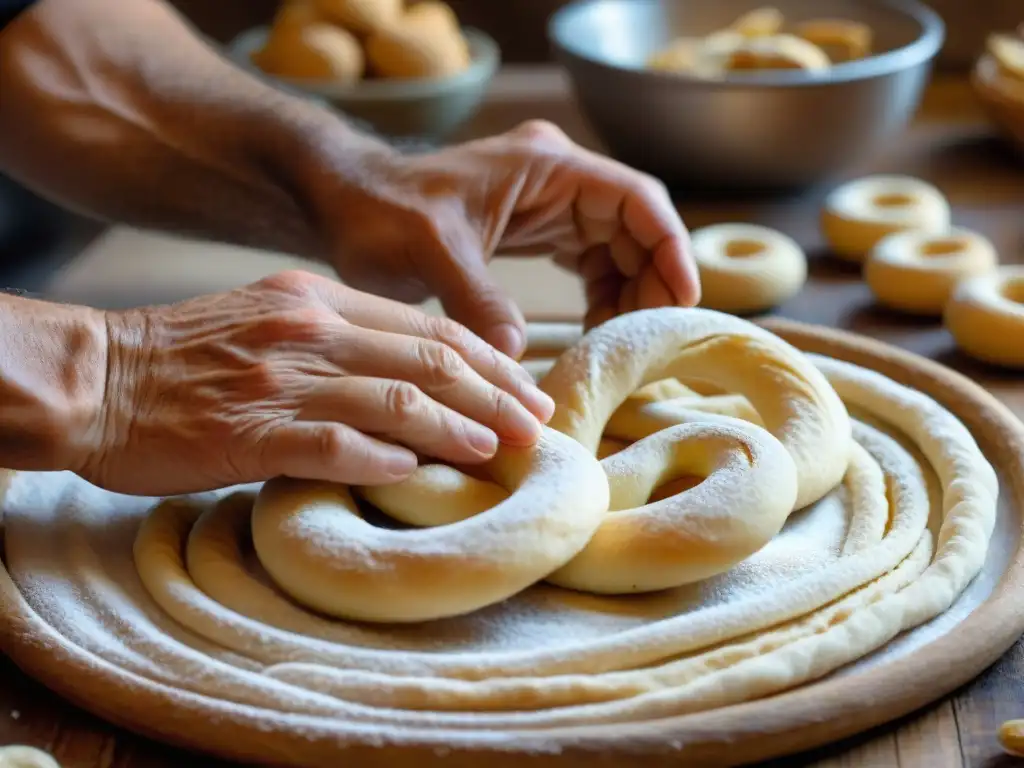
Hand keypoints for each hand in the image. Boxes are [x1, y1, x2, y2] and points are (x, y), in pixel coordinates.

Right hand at [81, 271, 553, 495]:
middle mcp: (310, 331)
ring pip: (394, 400)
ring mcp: (281, 380)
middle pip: (428, 360)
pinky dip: (382, 459)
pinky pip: (333, 445)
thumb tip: (412, 379)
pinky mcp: (250, 430)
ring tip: (498, 449)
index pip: (428, 328)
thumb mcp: (271, 319)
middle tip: (536, 424)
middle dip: (494, 393)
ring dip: (456, 427)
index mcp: (318, 300)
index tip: (527, 388)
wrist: (99, 377)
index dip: (489, 360)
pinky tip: (418, 473)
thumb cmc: (188, 355)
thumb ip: (340, 338)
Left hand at [302, 120, 699, 358]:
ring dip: (627, 293)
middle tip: (649, 338)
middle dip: (651, 279)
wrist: (343, 203)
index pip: (635, 198)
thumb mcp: (429, 251)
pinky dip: (598, 296)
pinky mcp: (535, 230)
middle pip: (635, 227)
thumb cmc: (379, 211)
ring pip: (616, 247)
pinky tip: (592, 331)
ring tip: (621, 343)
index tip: (684, 298)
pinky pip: (588, 262)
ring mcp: (548, 204)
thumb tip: (516, 356)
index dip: (669, 246)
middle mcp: (556, 179)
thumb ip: (476, 299)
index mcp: (546, 166)